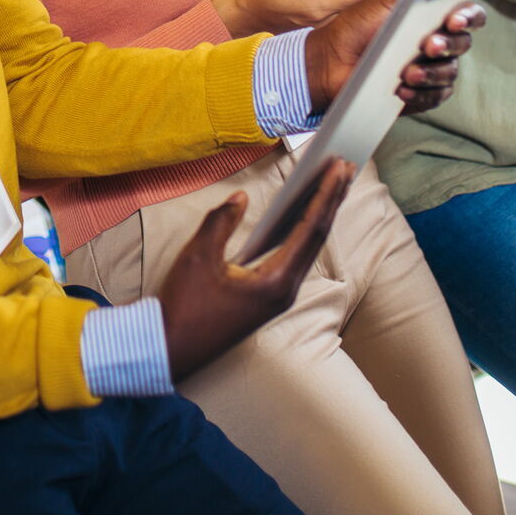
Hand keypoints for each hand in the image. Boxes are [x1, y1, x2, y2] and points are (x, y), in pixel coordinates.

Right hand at [155, 161, 354, 381]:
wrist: (170, 347)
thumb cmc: (183, 306)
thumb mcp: (197, 257)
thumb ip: (221, 222)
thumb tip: (240, 199)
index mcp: (276, 282)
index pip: (310, 229)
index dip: (325, 195)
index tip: (338, 167)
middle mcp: (285, 291)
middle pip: (317, 237)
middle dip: (331, 200)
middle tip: (345, 167)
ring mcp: (279, 297)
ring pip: (309, 248)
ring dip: (321, 215)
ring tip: (332, 186)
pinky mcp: (269, 298)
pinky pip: (295, 258)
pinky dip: (305, 232)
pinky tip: (306, 218)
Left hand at [303, 0, 484, 116]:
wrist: (331, 58)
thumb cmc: (357, 26)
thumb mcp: (381, 2)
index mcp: (434, 16)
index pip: (469, 14)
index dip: (469, 16)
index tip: (454, 19)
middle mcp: (439, 42)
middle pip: (463, 44)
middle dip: (447, 44)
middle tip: (427, 45)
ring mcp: (432, 70)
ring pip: (450, 72)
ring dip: (432, 72)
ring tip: (408, 72)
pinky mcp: (422, 94)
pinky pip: (434, 96)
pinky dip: (420, 93)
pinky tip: (402, 89)